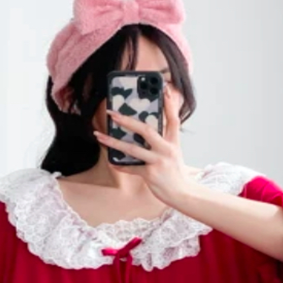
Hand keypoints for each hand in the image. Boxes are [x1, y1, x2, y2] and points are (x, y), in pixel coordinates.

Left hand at [94, 85, 193, 205]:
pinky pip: (132, 168)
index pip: (173, 119)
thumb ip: (163, 142)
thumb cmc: (175, 174)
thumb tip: (145, 132)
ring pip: (132, 149)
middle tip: (112, 113)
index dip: (169, 104)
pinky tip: (112, 162)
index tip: (164, 88)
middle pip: (146, 130)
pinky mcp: (151, 174)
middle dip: (127, 121)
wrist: (182, 194)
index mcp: (173, 142)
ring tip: (100, 136)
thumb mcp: (175, 154)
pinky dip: (121, 166)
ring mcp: (158, 162)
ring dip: (113, 142)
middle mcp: (166, 149)